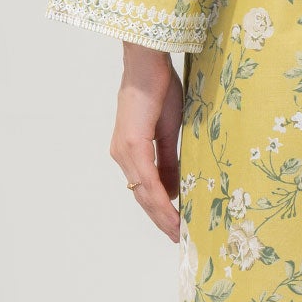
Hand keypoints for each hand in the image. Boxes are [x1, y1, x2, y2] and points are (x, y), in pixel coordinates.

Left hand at [111, 43, 183, 240]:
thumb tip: (173, 190)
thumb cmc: (159, 89)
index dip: (160, 211)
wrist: (148, 64)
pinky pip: (147, 180)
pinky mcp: (132, 145)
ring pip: (143, 193)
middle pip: (142, 197)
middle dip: (161, 219)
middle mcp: (122, 155)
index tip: (176, 227)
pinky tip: (172, 212)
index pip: (145, 189)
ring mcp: (125, 151)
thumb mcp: (168, 131)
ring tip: (179, 232)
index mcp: (130, 151)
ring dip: (162, 215)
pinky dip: (160, 199)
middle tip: (179, 238)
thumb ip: (169, 161)